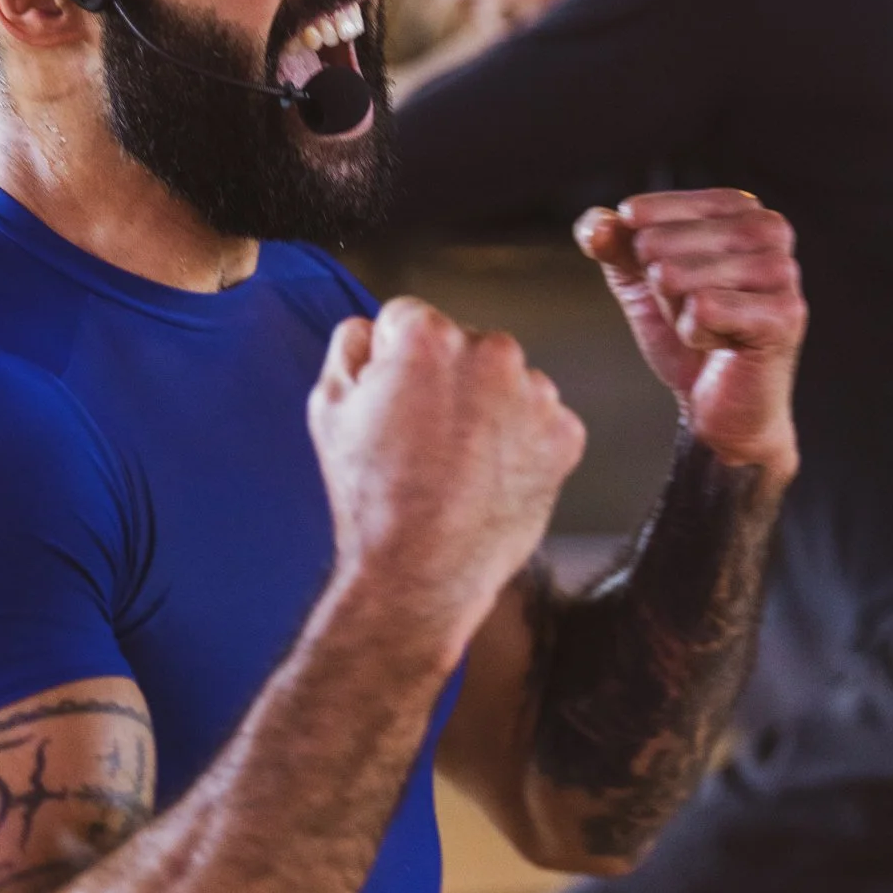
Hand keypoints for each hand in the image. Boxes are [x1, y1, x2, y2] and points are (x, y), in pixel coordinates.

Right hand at [308, 298, 585, 656]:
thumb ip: (349, 348)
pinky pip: (538, 420)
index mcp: (428, 335)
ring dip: (486, 407)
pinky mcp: (564, 435)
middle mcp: (491, 351)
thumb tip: (370, 330)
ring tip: (456, 463)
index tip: (390, 400)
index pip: (407, 318)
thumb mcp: (328, 409)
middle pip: (463, 345)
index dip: (391, 361)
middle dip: (445, 378)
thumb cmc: (371, 497)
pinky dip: (518, 441)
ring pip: (505, 381)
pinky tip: (486, 475)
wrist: (421, 574)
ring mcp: (535, 394)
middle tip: (422, 438)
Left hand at [575, 189, 806, 479]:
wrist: (717, 405)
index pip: (647, 212)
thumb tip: (597, 226)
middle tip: (693, 311)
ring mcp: (781, 269)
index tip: (665, 282)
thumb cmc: (687, 334)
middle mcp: (768, 227)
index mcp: (737, 206)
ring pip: (675, 275)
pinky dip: (694, 334)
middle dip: (657, 289)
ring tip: (708, 327)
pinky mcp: (784, 313)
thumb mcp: (638, 280)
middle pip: (656, 244)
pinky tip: (721, 345)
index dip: (634, 256)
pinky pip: (702, 310)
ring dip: (676, 312)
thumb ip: (611, 243)